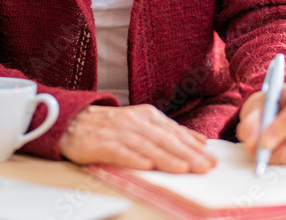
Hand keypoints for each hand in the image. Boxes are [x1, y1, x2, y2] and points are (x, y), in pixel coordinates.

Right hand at [59, 104, 217, 173]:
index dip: (195, 147)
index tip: (212, 160)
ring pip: (146, 146)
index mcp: (148, 116)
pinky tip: (145, 166)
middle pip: (165, 140)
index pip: (176, 133)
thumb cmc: (112, 126)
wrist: (73, 121)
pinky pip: (119, 152)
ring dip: (166, 158)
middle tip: (205, 167)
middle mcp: (135, 122)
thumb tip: (201, 142)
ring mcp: (118, 132)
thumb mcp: (143, 123)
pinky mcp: (101, 143)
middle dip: (187, 154)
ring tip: (183, 169)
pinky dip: (133, 158)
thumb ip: (170, 132)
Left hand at [236, 79, 285, 165]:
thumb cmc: (268, 106)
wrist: (278, 110)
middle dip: (284, 150)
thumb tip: (252, 145)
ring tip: (267, 157)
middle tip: (263, 158)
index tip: (264, 142)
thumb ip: (251, 123)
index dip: (284, 127)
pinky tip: (279, 157)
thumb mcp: (255, 108)